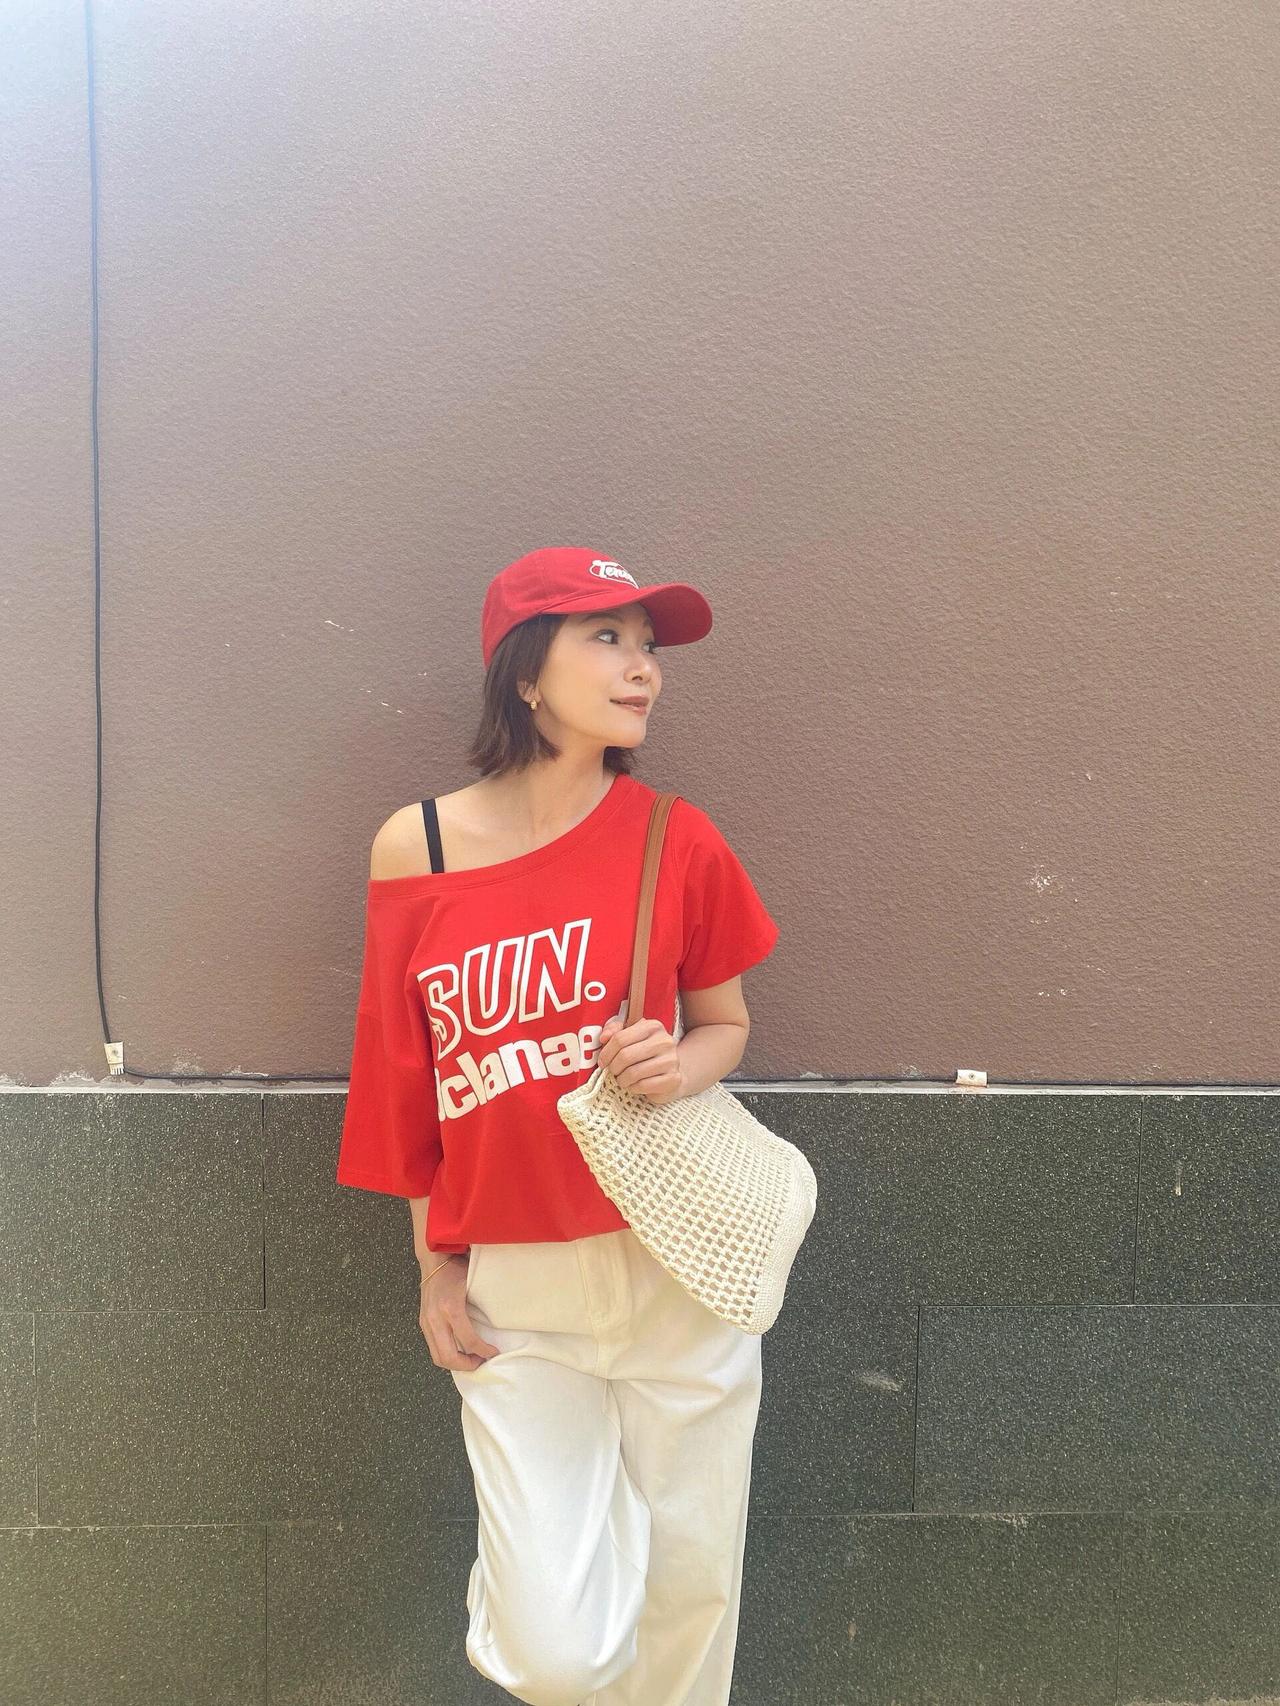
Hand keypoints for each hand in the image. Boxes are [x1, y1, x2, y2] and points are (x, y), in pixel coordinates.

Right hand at [418, 1256, 500, 1370]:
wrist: (434, 1260)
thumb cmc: (456, 1269)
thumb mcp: (472, 1285)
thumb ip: (480, 1306)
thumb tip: (494, 1329)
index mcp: (451, 1308)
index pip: (468, 1340)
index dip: (483, 1351)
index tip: (494, 1352)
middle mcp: (435, 1318)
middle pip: (448, 1356)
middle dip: (466, 1365)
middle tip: (481, 1362)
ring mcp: (426, 1322)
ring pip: (437, 1357)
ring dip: (455, 1364)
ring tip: (471, 1360)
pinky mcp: (422, 1323)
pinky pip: (433, 1348)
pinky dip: (446, 1355)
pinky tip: (459, 1352)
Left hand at [597, 1014, 685, 1105]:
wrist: (670, 1072)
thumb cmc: (645, 1054)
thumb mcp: (630, 1036)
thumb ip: (615, 1031)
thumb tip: (604, 1036)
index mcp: (653, 1026)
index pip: (620, 1038)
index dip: (606, 1052)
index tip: (602, 1061)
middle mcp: (664, 1041)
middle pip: (626, 1055)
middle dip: (613, 1067)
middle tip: (613, 1071)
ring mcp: (671, 1060)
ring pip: (633, 1072)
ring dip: (622, 1079)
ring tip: (623, 1079)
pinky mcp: (673, 1079)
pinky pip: (643, 1085)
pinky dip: (633, 1088)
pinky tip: (634, 1085)